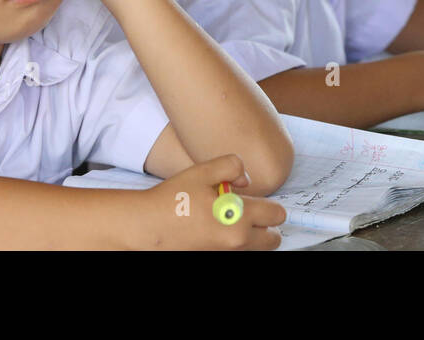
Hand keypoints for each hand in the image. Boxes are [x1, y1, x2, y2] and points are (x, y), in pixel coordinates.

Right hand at [134, 155, 285, 249]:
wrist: (146, 227)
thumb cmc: (172, 200)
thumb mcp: (203, 170)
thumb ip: (233, 166)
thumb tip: (246, 180)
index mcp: (239, 218)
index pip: (277, 214)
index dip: (272, 204)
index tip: (262, 201)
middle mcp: (236, 241)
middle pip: (273, 239)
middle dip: (267, 225)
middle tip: (249, 212)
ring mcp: (225, 254)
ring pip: (256, 248)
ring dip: (251, 235)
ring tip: (230, 219)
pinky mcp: (214, 258)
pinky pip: (237, 252)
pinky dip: (234, 242)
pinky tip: (216, 229)